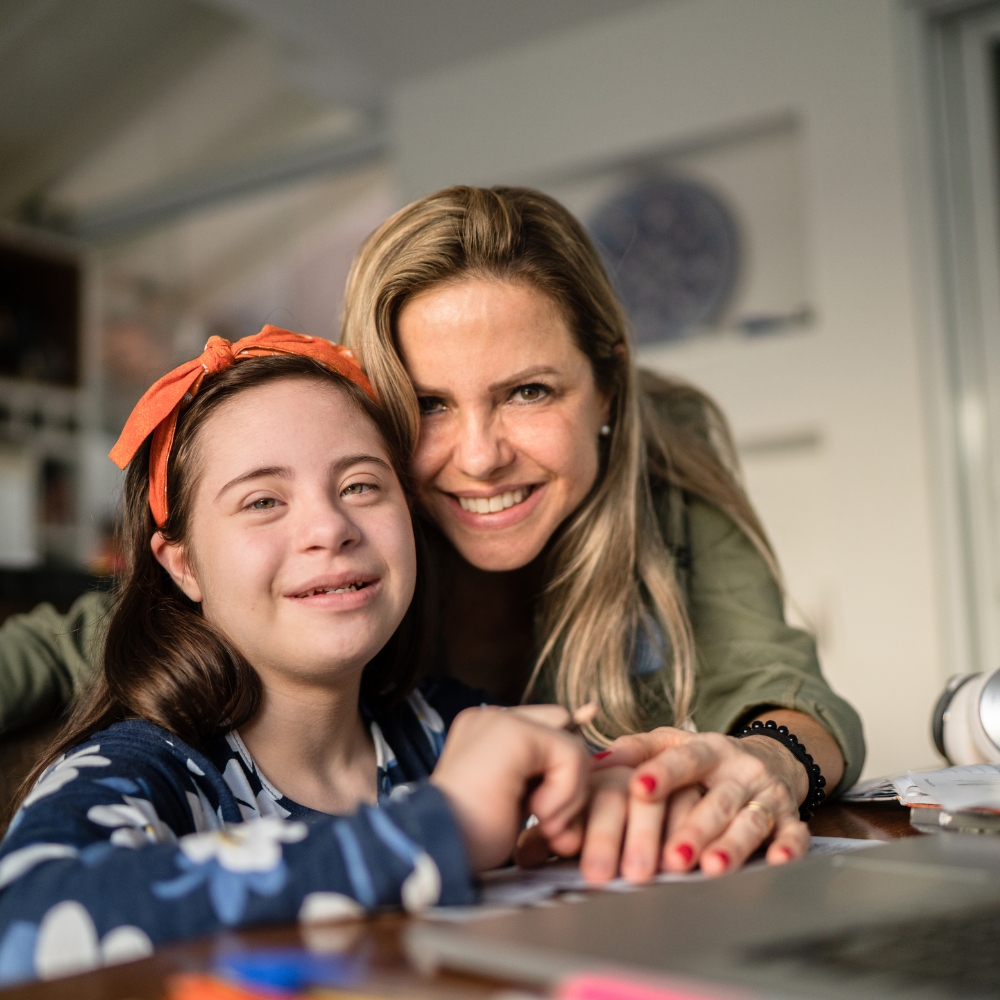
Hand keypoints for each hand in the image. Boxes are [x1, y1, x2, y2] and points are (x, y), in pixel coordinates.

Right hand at [430, 707, 588, 871]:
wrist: (438, 850)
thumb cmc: (471, 841)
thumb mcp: (513, 803)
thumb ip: (541, 779)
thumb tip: (586, 758)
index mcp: (484, 731)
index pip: (550, 727)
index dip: (565, 765)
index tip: (559, 810)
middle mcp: (491, 717)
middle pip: (565, 732)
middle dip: (570, 782)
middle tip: (553, 828)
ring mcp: (500, 720)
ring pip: (572, 746)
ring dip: (569, 796)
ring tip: (543, 826)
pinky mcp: (513, 733)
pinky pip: (570, 755)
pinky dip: (566, 793)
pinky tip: (538, 814)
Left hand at [593, 725, 811, 875]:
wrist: (768, 759)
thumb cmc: (705, 760)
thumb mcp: (673, 744)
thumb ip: (636, 750)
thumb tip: (595, 760)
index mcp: (709, 749)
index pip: (685, 759)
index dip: (663, 772)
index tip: (639, 786)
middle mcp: (740, 770)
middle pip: (718, 800)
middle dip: (695, 828)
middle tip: (672, 855)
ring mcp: (767, 794)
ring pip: (751, 820)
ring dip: (733, 845)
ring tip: (712, 867)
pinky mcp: (790, 817)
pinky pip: (795, 833)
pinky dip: (790, 848)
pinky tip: (778, 862)